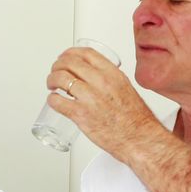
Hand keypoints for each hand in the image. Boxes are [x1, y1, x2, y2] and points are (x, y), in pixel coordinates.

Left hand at [45, 46, 164, 161]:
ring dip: (51, 80)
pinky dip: (51, 99)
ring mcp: (90, 98)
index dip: (70, 52)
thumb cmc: (136, 119)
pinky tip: (54, 100)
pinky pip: (58, 101)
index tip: (65, 56)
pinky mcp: (81, 115)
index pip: (86, 53)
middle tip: (55, 71)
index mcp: (112, 74)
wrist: (140, 139)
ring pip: (60, 79)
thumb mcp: (126, 88)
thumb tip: (97, 77)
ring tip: (52, 85)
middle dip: (58, 66)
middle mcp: (101, 82)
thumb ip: (110, 80)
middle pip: (69, 63)